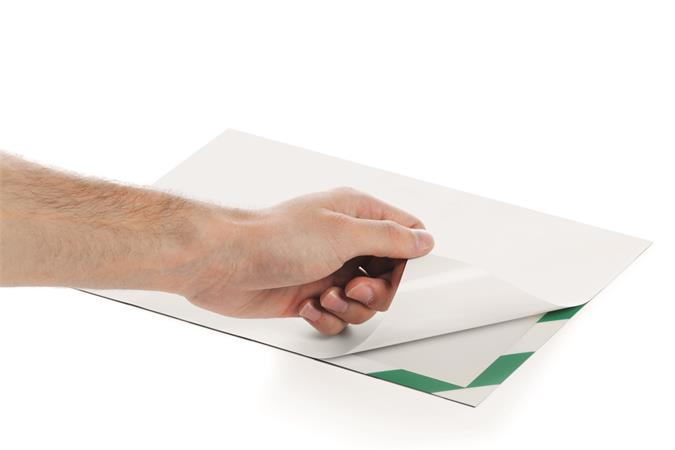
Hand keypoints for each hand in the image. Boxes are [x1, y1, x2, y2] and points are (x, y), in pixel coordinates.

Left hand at [175, 187, 434, 334]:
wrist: (226, 263)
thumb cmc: (275, 238)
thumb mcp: (344, 234)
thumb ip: (390, 238)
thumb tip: (424, 240)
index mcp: (356, 214)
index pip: (405, 233)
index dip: (407, 259)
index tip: (394, 274)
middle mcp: (344, 241)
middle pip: (387, 276)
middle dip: (375, 292)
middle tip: (353, 289)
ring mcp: (327, 269)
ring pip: (363, 302)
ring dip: (348, 307)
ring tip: (325, 295)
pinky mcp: (310, 295)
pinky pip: (337, 317)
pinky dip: (327, 318)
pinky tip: (308, 305)